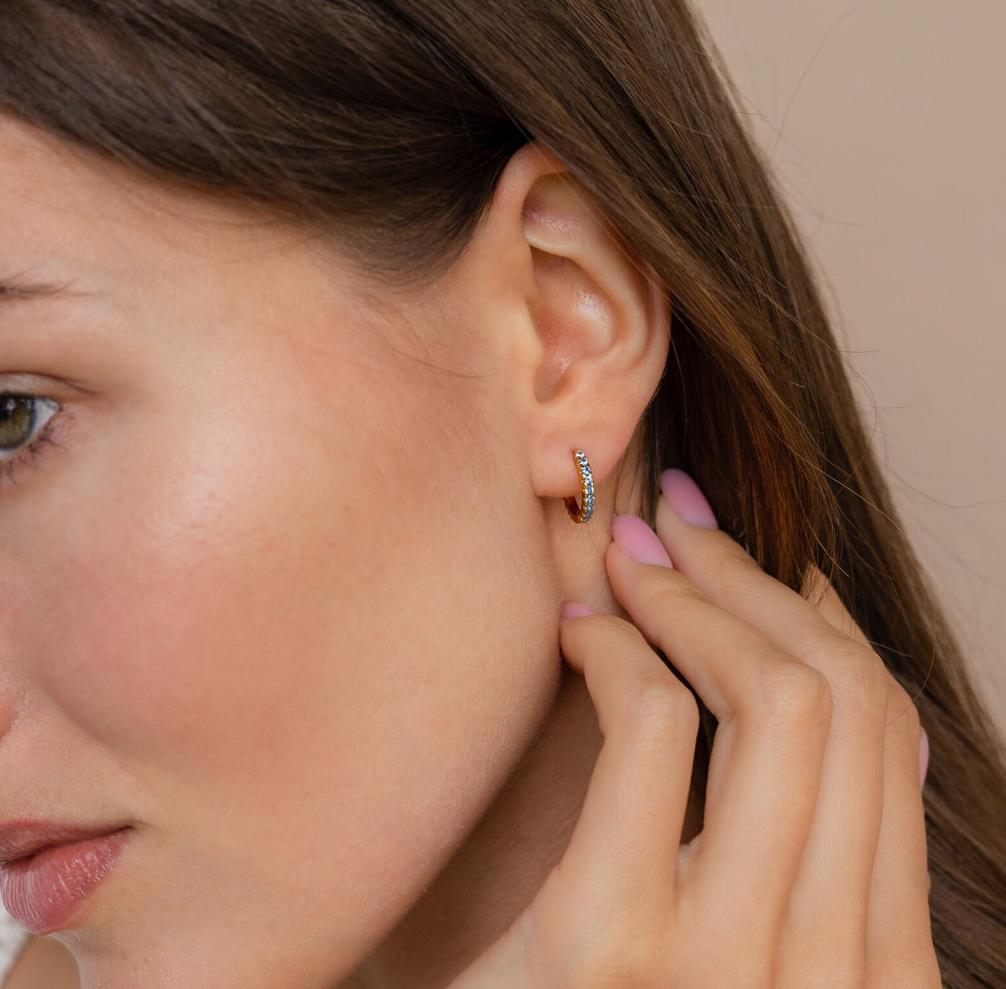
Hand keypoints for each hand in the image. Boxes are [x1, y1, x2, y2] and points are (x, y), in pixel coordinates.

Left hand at [451, 470, 938, 987]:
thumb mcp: (739, 935)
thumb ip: (788, 840)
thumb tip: (792, 667)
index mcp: (881, 966)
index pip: (891, 733)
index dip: (823, 620)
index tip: (760, 558)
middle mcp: (841, 977)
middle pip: (843, 700)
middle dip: (756, 584)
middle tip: (677, 526)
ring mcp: (738, 971)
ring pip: (778, 701)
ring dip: (694, 599)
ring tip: (628, 558)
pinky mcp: (619, 947)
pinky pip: (660, 730)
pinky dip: (624, 651)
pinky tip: (578, 632)